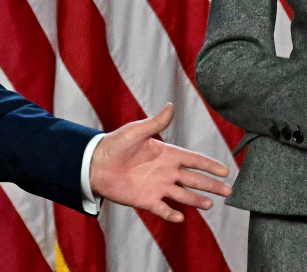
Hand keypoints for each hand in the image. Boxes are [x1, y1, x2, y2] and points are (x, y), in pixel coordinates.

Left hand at [90, 103, 232, 221]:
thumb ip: (155, 123)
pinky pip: (162, 209)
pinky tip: (180, 217)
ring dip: (196, 200)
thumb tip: (171, 105)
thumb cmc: (114, 144)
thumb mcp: (135, 131)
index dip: (210, 165)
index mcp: (166, 154)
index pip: (194, 160)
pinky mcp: (146, 200)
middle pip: (194, 180)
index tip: (226, 171)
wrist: (93, 163)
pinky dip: (171, 214)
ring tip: (209, 204)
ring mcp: (157, 187)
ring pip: (183, 195)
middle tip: (229, 192)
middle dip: (211, 185)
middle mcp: (166, 172)